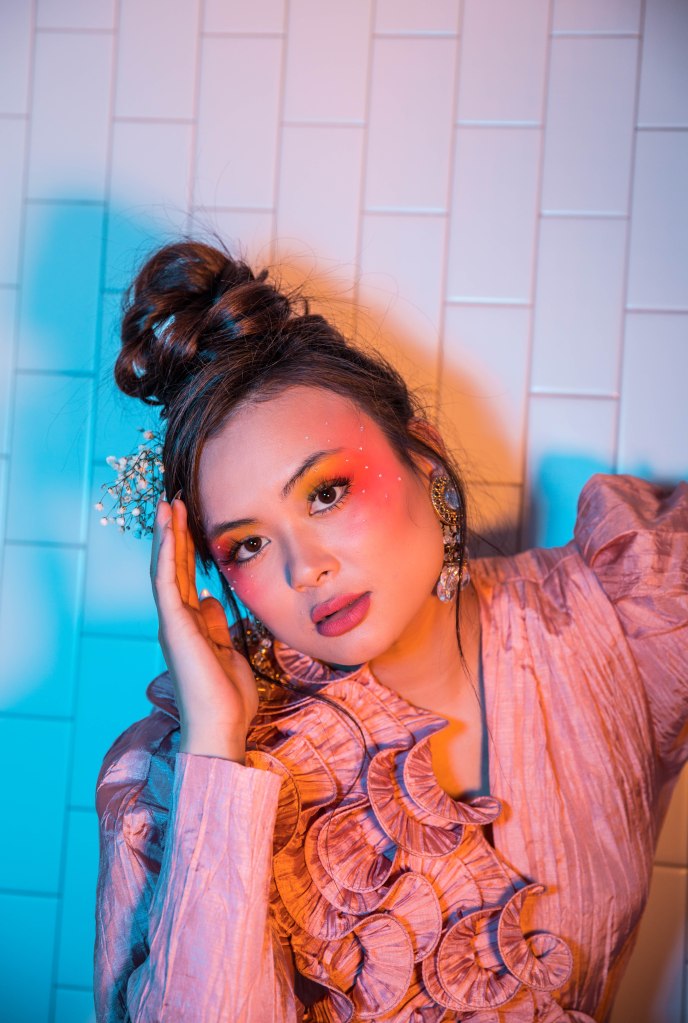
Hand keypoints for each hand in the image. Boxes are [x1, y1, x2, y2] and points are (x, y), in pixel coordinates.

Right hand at [151, 497, 259, 761]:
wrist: (221, 726)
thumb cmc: (229, 698)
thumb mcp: (229, 650)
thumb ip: (216, 624)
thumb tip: (210, 599)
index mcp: (190, 626)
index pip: (185, 578)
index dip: (185, 548)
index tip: (187, 520)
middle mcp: (177, 621)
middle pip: (173, 568)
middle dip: (173, 534)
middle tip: (172, 502)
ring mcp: (173, 623)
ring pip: (165, 569)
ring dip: (167, 536)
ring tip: (167, 505)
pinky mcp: (174, 626)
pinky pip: (167, 583)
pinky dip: (167, 555)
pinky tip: (169, 532)